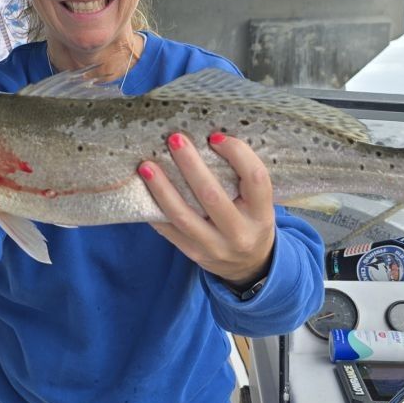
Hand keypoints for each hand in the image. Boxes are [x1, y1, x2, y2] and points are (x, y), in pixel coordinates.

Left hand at [138, 132, 274, 287]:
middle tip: (175, 139)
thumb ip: (241, 178)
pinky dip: (154, 208)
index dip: (237, 153)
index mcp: (261, 213)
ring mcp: (214, 246)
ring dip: (162, 188)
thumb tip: (209, 139)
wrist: (249, 265)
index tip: (215, 137)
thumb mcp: (258, 203)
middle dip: (190, 165)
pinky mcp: (193, 253)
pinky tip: (142, 190)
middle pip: (212, 195)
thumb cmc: (250, 221)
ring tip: (147, 166)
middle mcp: (240, 232)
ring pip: (183, 215)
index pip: (255, 179)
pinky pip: (168, 230)